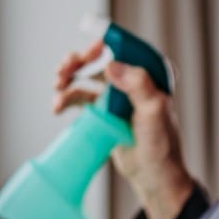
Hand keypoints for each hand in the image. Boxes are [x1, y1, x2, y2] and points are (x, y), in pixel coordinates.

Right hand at [52, 42, 194, 218]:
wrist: (152, 175)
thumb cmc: (160, 144)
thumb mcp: (154, 111)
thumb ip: (138, 85)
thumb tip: (111, 66)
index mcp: (150, 74)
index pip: (124, 48)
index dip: (104, 43)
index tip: (89, 49)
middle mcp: (131, 80)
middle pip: (99, 59)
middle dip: (78, 61)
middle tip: (63, 70)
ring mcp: (115, 96)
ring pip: (86, 77)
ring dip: (68, 79)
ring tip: (57, 87)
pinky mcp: (102, 111)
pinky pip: (80, 98)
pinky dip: (66, 98)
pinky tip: (57, 106)